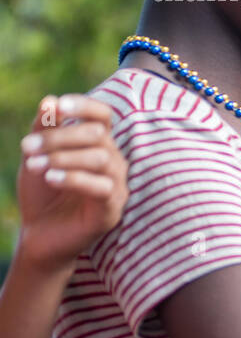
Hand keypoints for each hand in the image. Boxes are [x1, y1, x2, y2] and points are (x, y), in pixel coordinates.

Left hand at [15, 94, 127, 271]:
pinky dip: (74, 178)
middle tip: (26, 147)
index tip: (59, 107)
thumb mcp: (36, 156)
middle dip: (59, 137)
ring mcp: (117, 185)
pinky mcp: (113, 210)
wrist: (39, 236)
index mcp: (99, 145)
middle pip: (97, 135)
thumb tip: (50, 101)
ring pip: (100, 158)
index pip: (103, 115)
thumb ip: (43, 129)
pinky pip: (101, 187)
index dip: (85, 106)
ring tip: (33, 166)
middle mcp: (114, 161)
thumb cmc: (42, 194)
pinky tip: (51, 179)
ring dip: (62, 157)